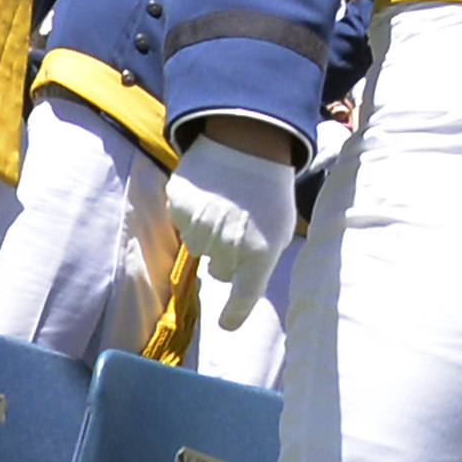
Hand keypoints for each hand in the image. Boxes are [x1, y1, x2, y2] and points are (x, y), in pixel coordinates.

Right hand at [166, 128, 300, 328]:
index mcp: (258, 253)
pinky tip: (211, 193)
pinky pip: (183, 223)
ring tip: (227, 204)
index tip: (227, 323)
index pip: (242, 299)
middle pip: (219, 269)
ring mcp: (199, 227)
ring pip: (199, 246)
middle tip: (241, 226)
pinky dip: (194, 213)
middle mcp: (226, 246)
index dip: (234, 315)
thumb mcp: (282, 227)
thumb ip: (262, 259)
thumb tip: (242, 283)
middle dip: (228, 255)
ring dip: (210, 233)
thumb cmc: (271, 189)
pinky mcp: (178, 208)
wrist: (249, 139)